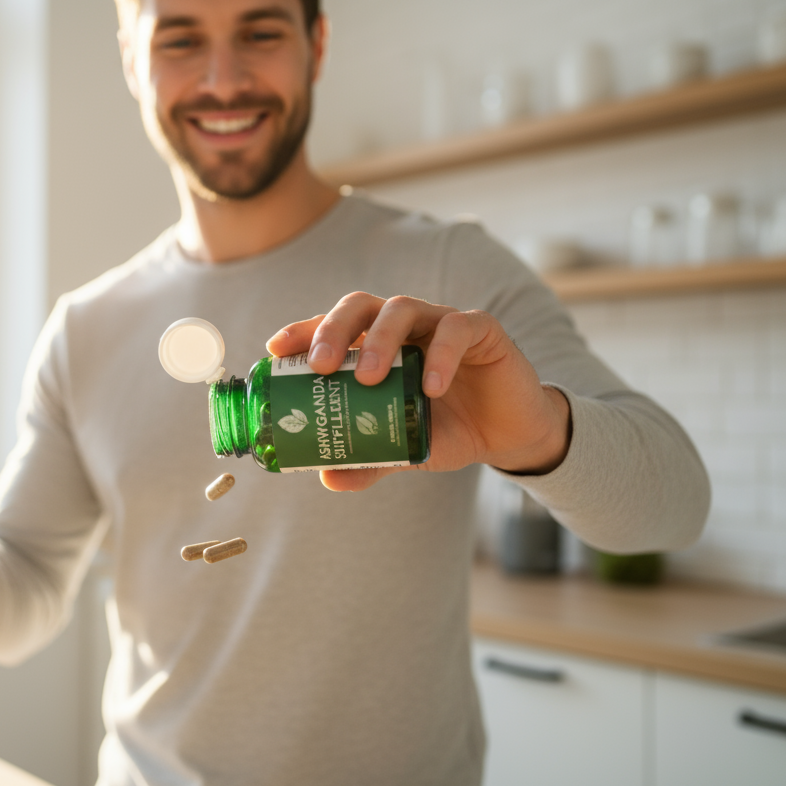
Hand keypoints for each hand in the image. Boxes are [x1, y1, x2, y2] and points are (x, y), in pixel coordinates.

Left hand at [266, 293, 570, 491]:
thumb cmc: (448, 429)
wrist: (508, 435)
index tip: (276, 350)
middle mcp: (403, 325)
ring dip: (380, 340)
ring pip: (402, 309)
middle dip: (334, 330)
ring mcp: (440, 321)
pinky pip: (457, 330)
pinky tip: (431, 387)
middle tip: (321, 365)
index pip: (334, 326)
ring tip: (369, 378)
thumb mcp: (404, 447)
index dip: (304, 331)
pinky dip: (440, 355)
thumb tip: (327, 478)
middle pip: (360, 306)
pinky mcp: (480, 329)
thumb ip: (368, 458)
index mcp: (377, 344)